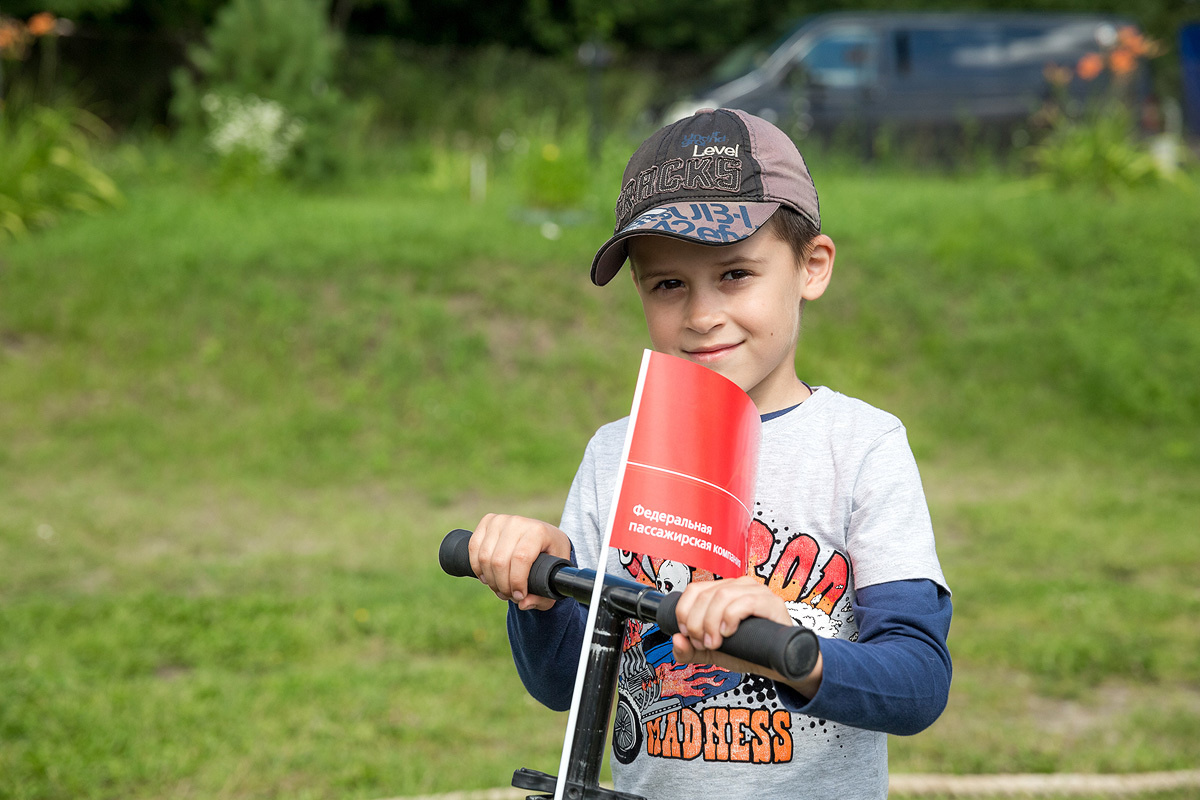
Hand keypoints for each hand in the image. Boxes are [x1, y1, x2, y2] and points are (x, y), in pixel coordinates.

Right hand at [469, 513, 571, 610]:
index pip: (520, 558)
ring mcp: (500, 520)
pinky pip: (473, 548)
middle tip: (509, 595)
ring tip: (500, 588)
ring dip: (490, 580)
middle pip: (500, 560)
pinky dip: (477, 567)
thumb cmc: (550, 558)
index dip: (516, 582)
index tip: (519, 595)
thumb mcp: (554, 577)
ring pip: (485, 557)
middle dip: (502, 585)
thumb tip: (522, 603)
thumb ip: (542, 596)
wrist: (544, 538)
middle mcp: (518, 522)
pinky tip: (487, 577)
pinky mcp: (487, 521)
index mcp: (538, 531)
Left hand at [671, 576, 823, 697]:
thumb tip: (676, 639)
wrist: (776, 664)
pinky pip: (746, 601)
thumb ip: (690, 650)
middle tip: (704, 643)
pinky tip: (729, 632)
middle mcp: (738, 586)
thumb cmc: (748, 651)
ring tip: (716, 642)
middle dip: (698, 623)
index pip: (694, 589)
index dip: (685, 612)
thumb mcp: (712, 652)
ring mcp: (756, 591)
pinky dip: (731, 617)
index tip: (688, 633)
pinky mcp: (771, 603)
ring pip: (723, 595)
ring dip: (712, 622)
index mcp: (722, 591)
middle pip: (705, 594)